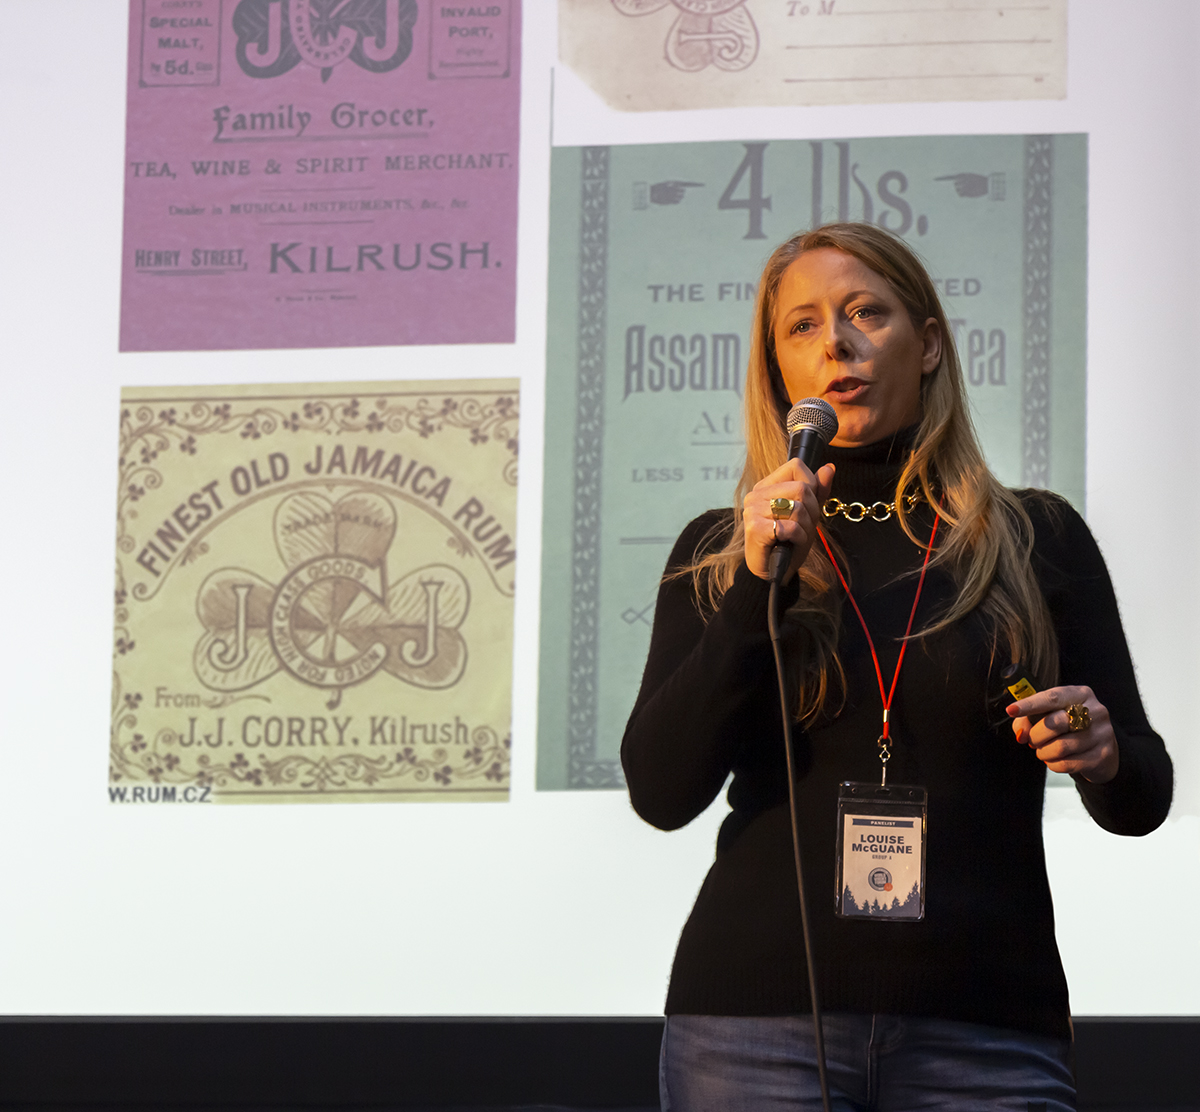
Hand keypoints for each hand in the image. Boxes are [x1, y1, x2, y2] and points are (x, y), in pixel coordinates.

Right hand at [743, 460, 835, 581]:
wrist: (772, 572)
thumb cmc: (788, 542)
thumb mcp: (808, 513)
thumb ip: (818, 490)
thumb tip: (829, 467)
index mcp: (766, 486)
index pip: (796, 466)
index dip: (811, 486)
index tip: (806, 506)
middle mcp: (756, 495)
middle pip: (801, 488)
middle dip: (811, 511)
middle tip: (801, 526)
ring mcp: (753, 511)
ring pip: (797, 507)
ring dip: (805, 527)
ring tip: (795, 536)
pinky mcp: (754, 528)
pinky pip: (790, 527)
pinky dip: (798, 538)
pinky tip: (790, 544)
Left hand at [1006, 685, 1118, 782]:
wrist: (1102, 751)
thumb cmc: (1071, 729)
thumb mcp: (1051, 715)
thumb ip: (1029, 720)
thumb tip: (1021, 733)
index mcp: (1080, 694)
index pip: (1052, 697)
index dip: (1029, 704)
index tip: (1011, 710)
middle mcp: (1095, 711)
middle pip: (1054, 723)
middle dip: (1035, 735)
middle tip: (1032, 740)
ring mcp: (1102, 733)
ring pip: (1060, 746)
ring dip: (1044, 752)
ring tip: (1044, 751)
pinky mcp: (1103, 755)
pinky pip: (1067, 763)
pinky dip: (1053, 764)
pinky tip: (1055, 760)